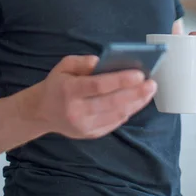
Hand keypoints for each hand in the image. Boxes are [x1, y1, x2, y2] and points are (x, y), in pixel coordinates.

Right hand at [33, 55, 156, 138]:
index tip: (139, 74)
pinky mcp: (90, 134)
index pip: (98, 85)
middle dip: (135, 93)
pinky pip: (114, 123)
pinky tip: (136, 102)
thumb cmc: (57, 85)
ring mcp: (84, 126)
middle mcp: (76, 111)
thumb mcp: (63, 66)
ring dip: (136, 103)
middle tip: (152, 84)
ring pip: (116, 115)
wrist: (42, 112)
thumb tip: (100, 61)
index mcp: (69, 90)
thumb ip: (81, 61)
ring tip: (149, 92)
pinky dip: (128, 112)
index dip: (120, 80)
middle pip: (112, 102)